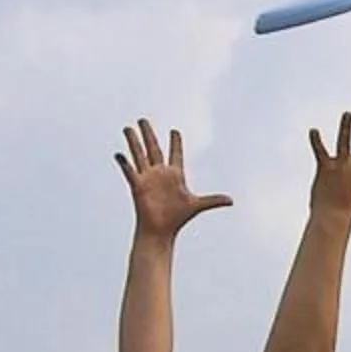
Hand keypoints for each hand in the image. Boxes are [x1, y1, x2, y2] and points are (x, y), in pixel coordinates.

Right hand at [117, 119, 231, 237]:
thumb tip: (231, 200)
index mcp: (175, 174)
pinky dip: (124, 163)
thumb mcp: (197, 205)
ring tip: (127, 128)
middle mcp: (160, 173)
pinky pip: (130, 171)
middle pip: (153, 148)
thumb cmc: (177, 219)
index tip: (175, 131)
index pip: (176, 154)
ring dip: (133, 141)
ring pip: (139, 155)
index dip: (176, 142)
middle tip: (142, 120)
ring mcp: (147, 178)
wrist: (161, 231)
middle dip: (148, 134)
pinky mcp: (138, 186)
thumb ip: (213, 200)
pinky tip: (119, 154)